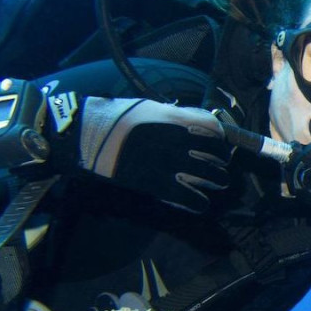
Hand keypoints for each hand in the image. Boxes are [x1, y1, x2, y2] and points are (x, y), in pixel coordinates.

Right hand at [79, 97, 231, 212]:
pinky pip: (191, 198)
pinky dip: (199, 202)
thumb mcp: (149, 107)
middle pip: (218, 153)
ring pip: (212, 177)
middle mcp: (180, 141)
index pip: (214, 128)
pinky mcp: (159, 184)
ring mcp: (171, 164)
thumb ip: (175, 115)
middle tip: (219, 165)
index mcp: (177, 119)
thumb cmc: (116, 117)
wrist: (88, 137)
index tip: (218, 143)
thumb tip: (195, 120)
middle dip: (222, 160)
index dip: (220, 137)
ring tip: (217, 183)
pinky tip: (200, 203)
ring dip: (218, 181)